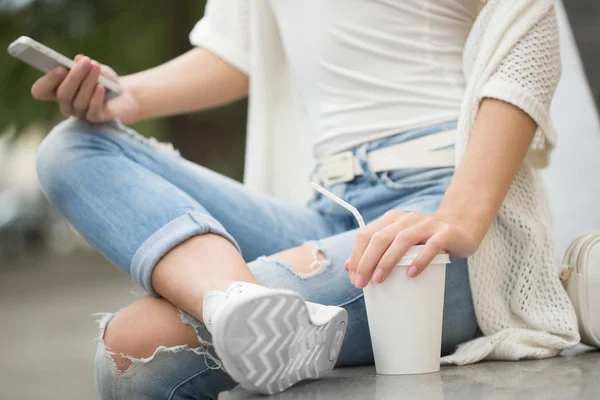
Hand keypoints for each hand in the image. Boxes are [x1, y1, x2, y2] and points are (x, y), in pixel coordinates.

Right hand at [31, 54, 139, 123]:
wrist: (125, 96)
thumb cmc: (105, 80)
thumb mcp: (97, 69)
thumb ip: (87, 65)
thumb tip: (78, 59)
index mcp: (57, 90)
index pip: (40, 91)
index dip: (47, 81)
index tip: (60, 68)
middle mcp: (66, 104)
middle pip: (63, 94)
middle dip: (74, 76)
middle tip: (85, 61)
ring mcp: (80, 114)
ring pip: (78, 102)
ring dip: (88, 82)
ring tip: (96, 67)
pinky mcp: (95, 119)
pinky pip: (92, 111)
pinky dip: (96, 98)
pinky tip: (101, 87)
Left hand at [345, 210, 481, 287]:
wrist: (462, 225)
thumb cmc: (426, 238)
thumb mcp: (399, 240)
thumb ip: (377, 250)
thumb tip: (350, 267)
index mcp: (392, 220)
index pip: (366, 235)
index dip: (357, 256)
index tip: (353, 277)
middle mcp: (407, 219)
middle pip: (380, 238)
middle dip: (366, 261)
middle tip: (361, 282)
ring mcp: (427, 225)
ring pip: (402, 240)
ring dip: (388, 260)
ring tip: (379, 279)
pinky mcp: (445, 233)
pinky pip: (431, 246)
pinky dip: (420, 260)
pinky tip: (411, 274)